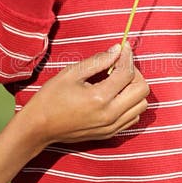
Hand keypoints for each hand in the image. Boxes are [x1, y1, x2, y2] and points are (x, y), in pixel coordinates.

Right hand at [33, 44, 148, 142]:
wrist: (39, 127)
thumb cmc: (51, 97)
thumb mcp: (71, 73)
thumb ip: (98, 61)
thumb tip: (118, 50)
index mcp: (99, 97)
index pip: (127, 73)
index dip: (128, 57)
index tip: (123, 48)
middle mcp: (110, 114)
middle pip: (142, 90)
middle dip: (135, 73)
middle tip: (120, 66)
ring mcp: (111, 127)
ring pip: (142, 105)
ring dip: (134, 90)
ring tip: (118, 82)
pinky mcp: (110, 134)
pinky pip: (133, 118)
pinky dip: (131, 105)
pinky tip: (116, 97)